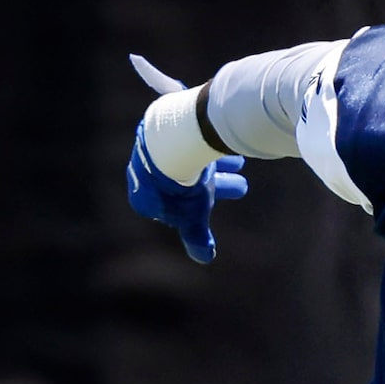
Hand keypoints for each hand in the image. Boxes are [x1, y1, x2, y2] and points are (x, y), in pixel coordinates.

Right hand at [126, 122, 246, 264]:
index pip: (172, 206)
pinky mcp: (165, 125)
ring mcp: (153, 147)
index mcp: (144, 194)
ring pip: (191, 157)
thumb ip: (196, 237)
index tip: (212, 207)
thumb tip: (204, 258)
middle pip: (185, 181)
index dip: (196, 209)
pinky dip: (210, 143)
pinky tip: (229, 140)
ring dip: (217, 162)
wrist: (172, 142)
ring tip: (241, 162)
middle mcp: (145, 170)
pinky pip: (191, 137)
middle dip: (214, 185)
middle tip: (241, 185)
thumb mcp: (192, 217)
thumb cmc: (180, 185)